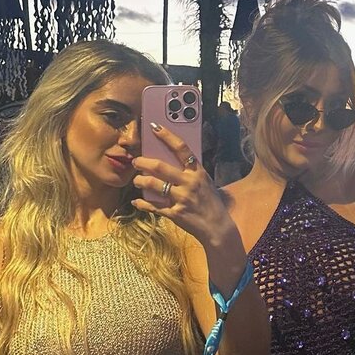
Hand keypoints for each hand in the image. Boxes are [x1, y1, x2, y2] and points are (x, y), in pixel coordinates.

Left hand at [131, 123, 235, 249]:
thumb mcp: (205, 182)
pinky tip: (136, 201)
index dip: (167, 136)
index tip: (155, 127)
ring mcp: (181, 199)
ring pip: (154, 185)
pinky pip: (154, 207)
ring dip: (141, 181)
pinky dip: (142, 203)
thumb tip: (171, 159)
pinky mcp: (175, 214)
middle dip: (144, 162)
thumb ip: (191, 171)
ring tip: (137, 180)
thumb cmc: (211, 202)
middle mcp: (189, 183)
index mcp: (197, 172)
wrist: (217, 227)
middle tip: (136, 161)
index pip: (181, 149)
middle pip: (161, 167)